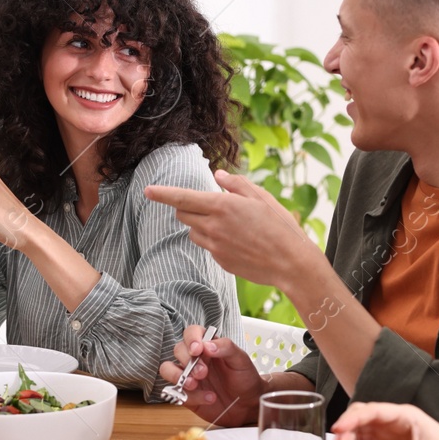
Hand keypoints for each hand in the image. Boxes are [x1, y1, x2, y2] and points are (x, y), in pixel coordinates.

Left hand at [145, 170, 321, 289]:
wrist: (291, 263)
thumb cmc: (280, 226)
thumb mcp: (261, 197)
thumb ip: (236, 184)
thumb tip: (217, 176)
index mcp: (222, 206)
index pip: (182, 198)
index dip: (162, 193)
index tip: (147, 190)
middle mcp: (213, 226)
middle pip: (182, 214)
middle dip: (187, 207)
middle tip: (208, 205)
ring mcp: (215, 247)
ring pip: (193, 232)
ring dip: (201, 224)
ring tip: (229, 225)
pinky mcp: (220, 261)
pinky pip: (207, 247)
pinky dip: (214, 240)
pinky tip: (238, 241)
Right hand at [157, 325, 268, 424]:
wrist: (248, 403)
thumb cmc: (245, 377)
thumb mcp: (241, 359)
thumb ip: (225, 347)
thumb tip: (207, 345)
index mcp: (208, 346)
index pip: (191, 333)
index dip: (191, 338)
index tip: (197, 349)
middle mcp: (195, 359)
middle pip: (178, 350)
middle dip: (187, 360)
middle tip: (203, 372)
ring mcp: (188, 376)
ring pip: (167, 369)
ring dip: (177, 376)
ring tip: (194, 384)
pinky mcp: (186, 394)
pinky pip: (176, 392)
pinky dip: (190, 396)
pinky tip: (209, 398)